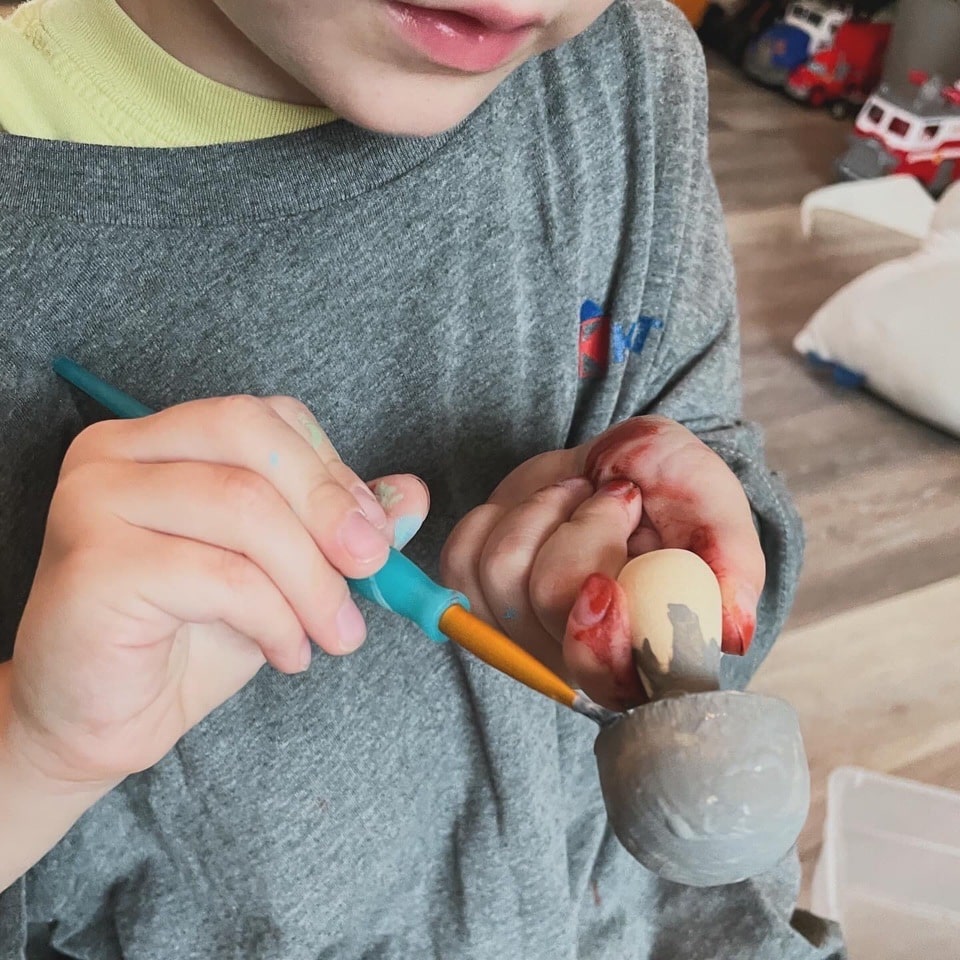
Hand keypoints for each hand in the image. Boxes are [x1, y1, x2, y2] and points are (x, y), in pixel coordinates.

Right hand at [8, 395, 428, 787]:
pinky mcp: (94, 565)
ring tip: (332, 634)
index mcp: (158, 438)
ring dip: (312, 580)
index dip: (331, 470)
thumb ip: (338, 528)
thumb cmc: (187, 637)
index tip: (373, 535)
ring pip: (245, 507)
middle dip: (329, 507)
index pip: (264, 417)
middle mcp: (116, 453)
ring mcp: (95, 502)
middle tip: (372, 570)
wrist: (100, 721)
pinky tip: (286, 652)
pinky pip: (221, 575)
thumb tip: (412, 496)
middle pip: (250, 437)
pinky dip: (276, 617)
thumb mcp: (280, 572)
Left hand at [440, 416, 763, 709]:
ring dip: (544, 511)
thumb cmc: (671, 489)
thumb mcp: (717, 509)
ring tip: (583, 498)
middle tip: (620, 500)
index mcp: (643, 654)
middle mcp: (577, 655)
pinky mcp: (478, 594)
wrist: (617, 465)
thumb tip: (731, 633)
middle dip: (583, 531)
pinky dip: (498, 514)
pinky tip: (542, 508)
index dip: (594, 643)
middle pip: (544, 603)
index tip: (603, 585)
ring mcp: (521, 628)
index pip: (606, 682)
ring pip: (497, 572)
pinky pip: (458, 559)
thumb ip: (733, 564)